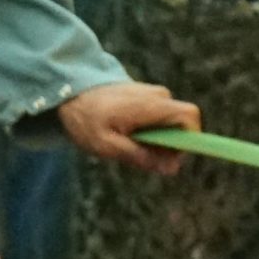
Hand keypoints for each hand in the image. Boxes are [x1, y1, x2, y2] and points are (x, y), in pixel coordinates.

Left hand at [56, 81, 201, 174]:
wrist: (67, 91)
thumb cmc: (85, 119)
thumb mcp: (107, 146)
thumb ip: (140, 156)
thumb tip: (171, 168)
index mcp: (151, 105)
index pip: (190, 116)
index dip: (191, 139)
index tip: (170, 157)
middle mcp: (157, 95)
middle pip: (180, 125)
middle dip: (167, 146)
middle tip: (138, 155)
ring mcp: (152, 93)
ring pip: (169, 124)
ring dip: (154, 140)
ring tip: (125, 143)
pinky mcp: (145, 96)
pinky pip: (158, 118)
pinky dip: (147, 131)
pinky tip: (123, 134)